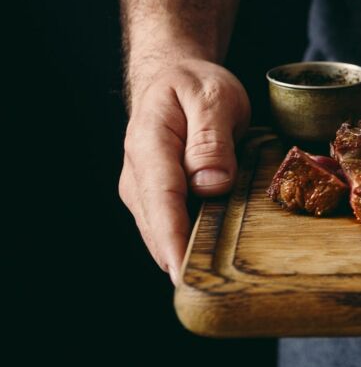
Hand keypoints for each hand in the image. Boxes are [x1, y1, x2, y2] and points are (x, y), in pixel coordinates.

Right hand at [119, 59, 249, 284]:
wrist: (173, 77)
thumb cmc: (195, 85)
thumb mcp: (213, 97)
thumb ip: (211, 139)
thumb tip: (211, 184)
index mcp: (150, 144)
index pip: (161, 199)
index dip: (172, 238)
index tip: (183, 271)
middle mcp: (138, 173)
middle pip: (158, 225)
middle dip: (181, 259)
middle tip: (214, 288)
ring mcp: (143, 189)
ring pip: (162, 231)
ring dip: (186, 253)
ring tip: (217, 279)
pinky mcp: (156, 198)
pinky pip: (171, 226)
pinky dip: (187, 243)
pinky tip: (210, 257)